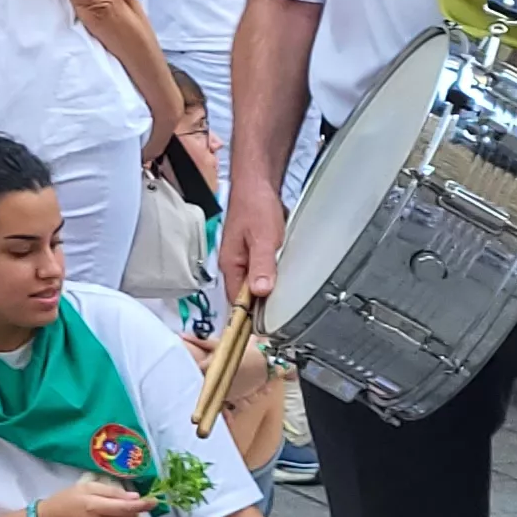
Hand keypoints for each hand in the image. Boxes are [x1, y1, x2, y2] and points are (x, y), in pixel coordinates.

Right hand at [35, 479, 150, 516]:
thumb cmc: (66, 501)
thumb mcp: (86, 488)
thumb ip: (111, 492)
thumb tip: (134, 497)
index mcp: (95, 506)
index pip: (126, 507)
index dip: (143, 505)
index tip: (154, 501)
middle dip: (132, 510)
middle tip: (120, 503)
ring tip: (112, 514)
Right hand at [220, 179, 283, 314]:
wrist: (257, 183)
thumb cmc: (254, 205)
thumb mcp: (263, 237)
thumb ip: (262, 264)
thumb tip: (262, 291)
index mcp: (230, 265)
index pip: (237, 303)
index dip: (251, 320)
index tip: (266, 333)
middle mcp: (235, 265)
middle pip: (247, 298)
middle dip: (263, 309)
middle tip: (283, 325)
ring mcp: (244, 260)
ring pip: (257, 287)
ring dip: (270, 295)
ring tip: (286, 308)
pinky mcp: (255, 254)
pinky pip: (263, 275)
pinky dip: (273, 281)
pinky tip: (285, 284)